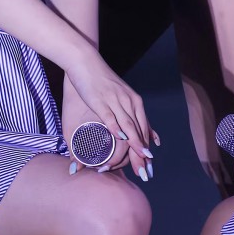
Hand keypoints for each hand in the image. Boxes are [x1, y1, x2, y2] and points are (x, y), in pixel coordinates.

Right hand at [64, 56, 156, 181]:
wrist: (84, 61)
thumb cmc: (98, 80)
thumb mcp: (116, 96)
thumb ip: (122, 114)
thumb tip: (124, 133)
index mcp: (134, 102)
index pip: (144, 130)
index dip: (146, 149)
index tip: (149, 166)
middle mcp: (129, 102)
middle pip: (139, 133)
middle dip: (142, 155)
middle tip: (146, 174)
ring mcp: (116, 101)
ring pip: (129, 128)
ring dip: (132, 148)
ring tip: (136, 165)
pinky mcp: (102, 100)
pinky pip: (111, 118)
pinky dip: (116, 131)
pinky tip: (120, 140)